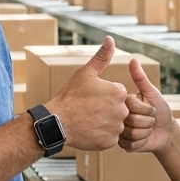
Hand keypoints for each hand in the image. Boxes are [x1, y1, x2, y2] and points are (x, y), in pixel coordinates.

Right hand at [44, 36, 129, 150]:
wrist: (58, 122)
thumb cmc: (70, 96)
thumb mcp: (86, 73)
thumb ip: (102, 56)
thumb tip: (110, 39)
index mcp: (118, 92)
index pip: (117, 92)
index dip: (104, 94)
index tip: (91, 97)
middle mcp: (122, 110)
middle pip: (118, 108)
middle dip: (106, 108)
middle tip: (88, 109)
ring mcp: (117, 127)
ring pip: (115, 123)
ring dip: (105, 121)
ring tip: (88, 119)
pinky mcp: (110, 141)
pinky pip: (110, 136)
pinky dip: (101, 134)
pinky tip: (89, 129)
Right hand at [118, 57, 172, 153]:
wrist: (167, 133)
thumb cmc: (161, 111)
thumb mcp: (152, 93)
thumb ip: (141, 78)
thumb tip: (133, 60)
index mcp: (123, 103)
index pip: (131, 105)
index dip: (145, 109)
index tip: (150, 109)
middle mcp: (119, 116)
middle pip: (132, 120)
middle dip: (147, 122)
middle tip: (149, 120)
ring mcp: (120, 131)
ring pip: (131, 133)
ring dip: (145, 132)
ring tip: (146, 129)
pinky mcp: (123, 144)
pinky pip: (130, 144)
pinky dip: (141, 142)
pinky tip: (142, 139)